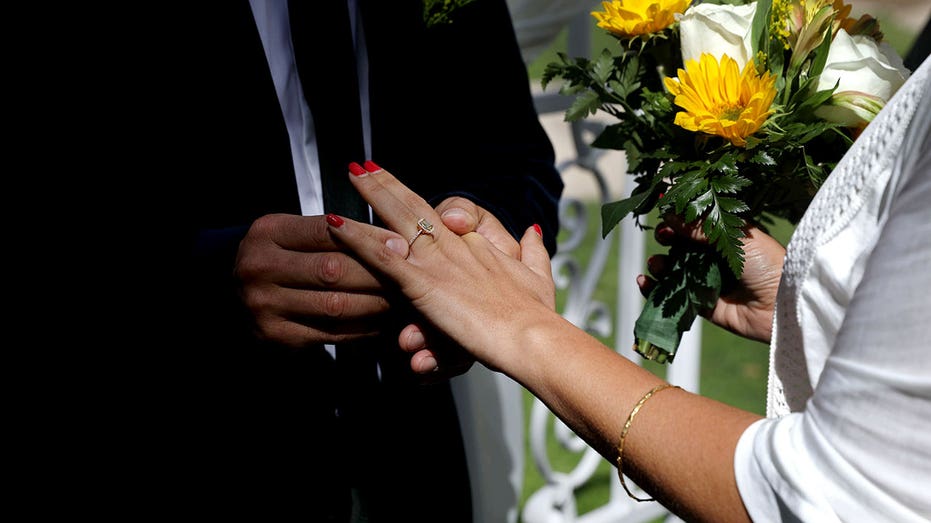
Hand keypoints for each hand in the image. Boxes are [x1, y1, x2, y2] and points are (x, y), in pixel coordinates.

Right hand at [235, 213, 390, 347]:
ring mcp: (265, 306)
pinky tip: (381, 321)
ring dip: (376, 303)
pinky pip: (331, 333)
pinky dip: (363, 328)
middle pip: (333, 270)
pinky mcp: (277, 337)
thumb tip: (394, 241)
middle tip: (409, 274)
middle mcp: (260, 268)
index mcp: (267, 233)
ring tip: (401, 298)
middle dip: (377, 273)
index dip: (367, 238)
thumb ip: (333, 233)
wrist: (233, 296)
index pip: (326, 231)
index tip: (400, 244)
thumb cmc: (279, 258)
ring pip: (336, 305)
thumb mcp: (293, 234)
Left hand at [325, 163, 555, 372]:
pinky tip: (336, 225)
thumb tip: (533, 230)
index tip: (398, 185)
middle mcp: (454, 245)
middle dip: (387, 185)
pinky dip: (357, 239)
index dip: (417, 199)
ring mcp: (437, 262)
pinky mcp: (424, 284)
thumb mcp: (538, 277)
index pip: (439, 214)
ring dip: (371, 195)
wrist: (534, 336)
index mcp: (476, 246)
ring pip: (398, 219)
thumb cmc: (537, 314)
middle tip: (363, 166)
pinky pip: (383, 256)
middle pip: (414, 206)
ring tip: (350, 176)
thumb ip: (533, 252)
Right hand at [637, 214, 784, 343]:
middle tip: (663, 238)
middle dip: (667, 240)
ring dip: (659, 265)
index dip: (678, 219)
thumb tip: (670, 214)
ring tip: (656, 265)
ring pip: (674, 271)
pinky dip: (655, 289)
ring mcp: (708, 282)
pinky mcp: (702, 305)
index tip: (664, 213)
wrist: (783, 304)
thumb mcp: (733, 237)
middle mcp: (716, 258)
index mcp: (726, 237)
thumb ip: (700, 227)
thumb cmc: (767, 263)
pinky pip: (674, 296)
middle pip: (681, 246)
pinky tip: (645, 282)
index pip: (696, 225)